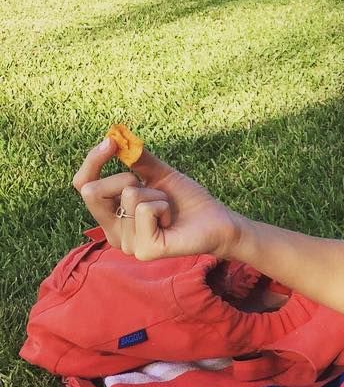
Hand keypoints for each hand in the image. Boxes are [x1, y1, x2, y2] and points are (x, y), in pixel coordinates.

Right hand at [72, 135, 244, 260]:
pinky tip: (172, 221)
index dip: (92, 162)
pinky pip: (145, 210)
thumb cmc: (186, 200)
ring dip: (156, 194)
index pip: (83, 186)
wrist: (217, 221)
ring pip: (128, 196)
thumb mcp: (158, 174)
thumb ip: (136, 159)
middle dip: (126, 178)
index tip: (111, 142)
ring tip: (169, 209)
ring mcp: (127, 245)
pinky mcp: (144, 250)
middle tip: (154, 188)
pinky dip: (163, 206)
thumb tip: (116, 136)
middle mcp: (113, 232)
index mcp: (111, 215)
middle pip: (91, 192)